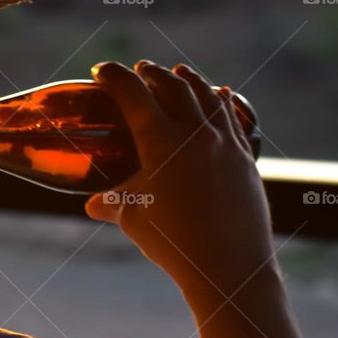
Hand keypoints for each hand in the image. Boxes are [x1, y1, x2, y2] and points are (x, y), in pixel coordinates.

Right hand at [85, 61, 276, 296]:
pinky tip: (219, 95)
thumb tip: (93, 204)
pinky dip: (220, 101)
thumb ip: (111, 203)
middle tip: (139, 70)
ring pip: (206, 95)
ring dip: (188, 79)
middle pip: (172, 84)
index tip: (101, 70)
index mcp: (160, 142)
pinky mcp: (244, 157)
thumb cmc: (173, 242)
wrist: (229, 267)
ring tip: (178, 72)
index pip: (131, 92)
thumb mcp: (132, 218)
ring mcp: (224, 142)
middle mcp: (194, 133)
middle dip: (152, 72)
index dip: (113, 75)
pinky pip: (232, 117)